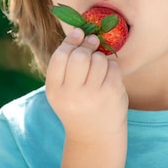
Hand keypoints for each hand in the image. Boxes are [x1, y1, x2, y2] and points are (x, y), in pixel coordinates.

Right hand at [45, 28, 128, 143]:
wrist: (94, 137)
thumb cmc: (78, 106)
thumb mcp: (63, 91)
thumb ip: (66, 65)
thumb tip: (80, 30)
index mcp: (55, 91)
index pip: (59, 56)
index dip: (70, 41)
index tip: (79, 34)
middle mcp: (71, 94)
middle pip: (79, 56)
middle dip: (87, 46)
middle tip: (92, 44)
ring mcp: (92, 95)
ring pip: (98, 59)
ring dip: (100, 57)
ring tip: (99, 67)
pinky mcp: (111, 94)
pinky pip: (113, 67)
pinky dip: (112, 67)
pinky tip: (109, 76)